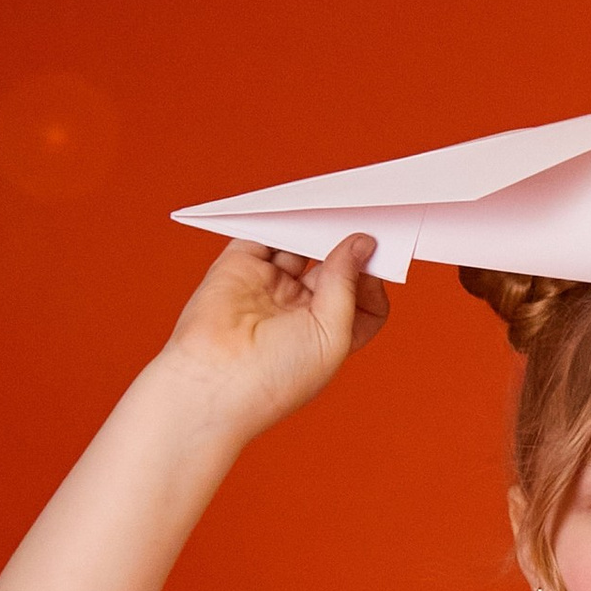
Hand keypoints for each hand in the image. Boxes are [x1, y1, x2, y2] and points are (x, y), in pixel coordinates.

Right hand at [159, 234, 388, 442]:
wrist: (214, 380)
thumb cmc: (275, 377)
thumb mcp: (332, 334)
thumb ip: (347, 285)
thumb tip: (361, 243)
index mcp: (328, 335)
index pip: (364, 300)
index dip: (372, 279)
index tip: (376, 260)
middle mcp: (299, 311)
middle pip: (335, 268)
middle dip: (349, 246)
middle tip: (363, 223)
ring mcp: (269, 287)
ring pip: (300, 246)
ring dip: (317, 229)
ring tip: (334, 214)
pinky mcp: (239, 266)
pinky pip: (263, 233)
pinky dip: (281, 218)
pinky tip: (301, 210)